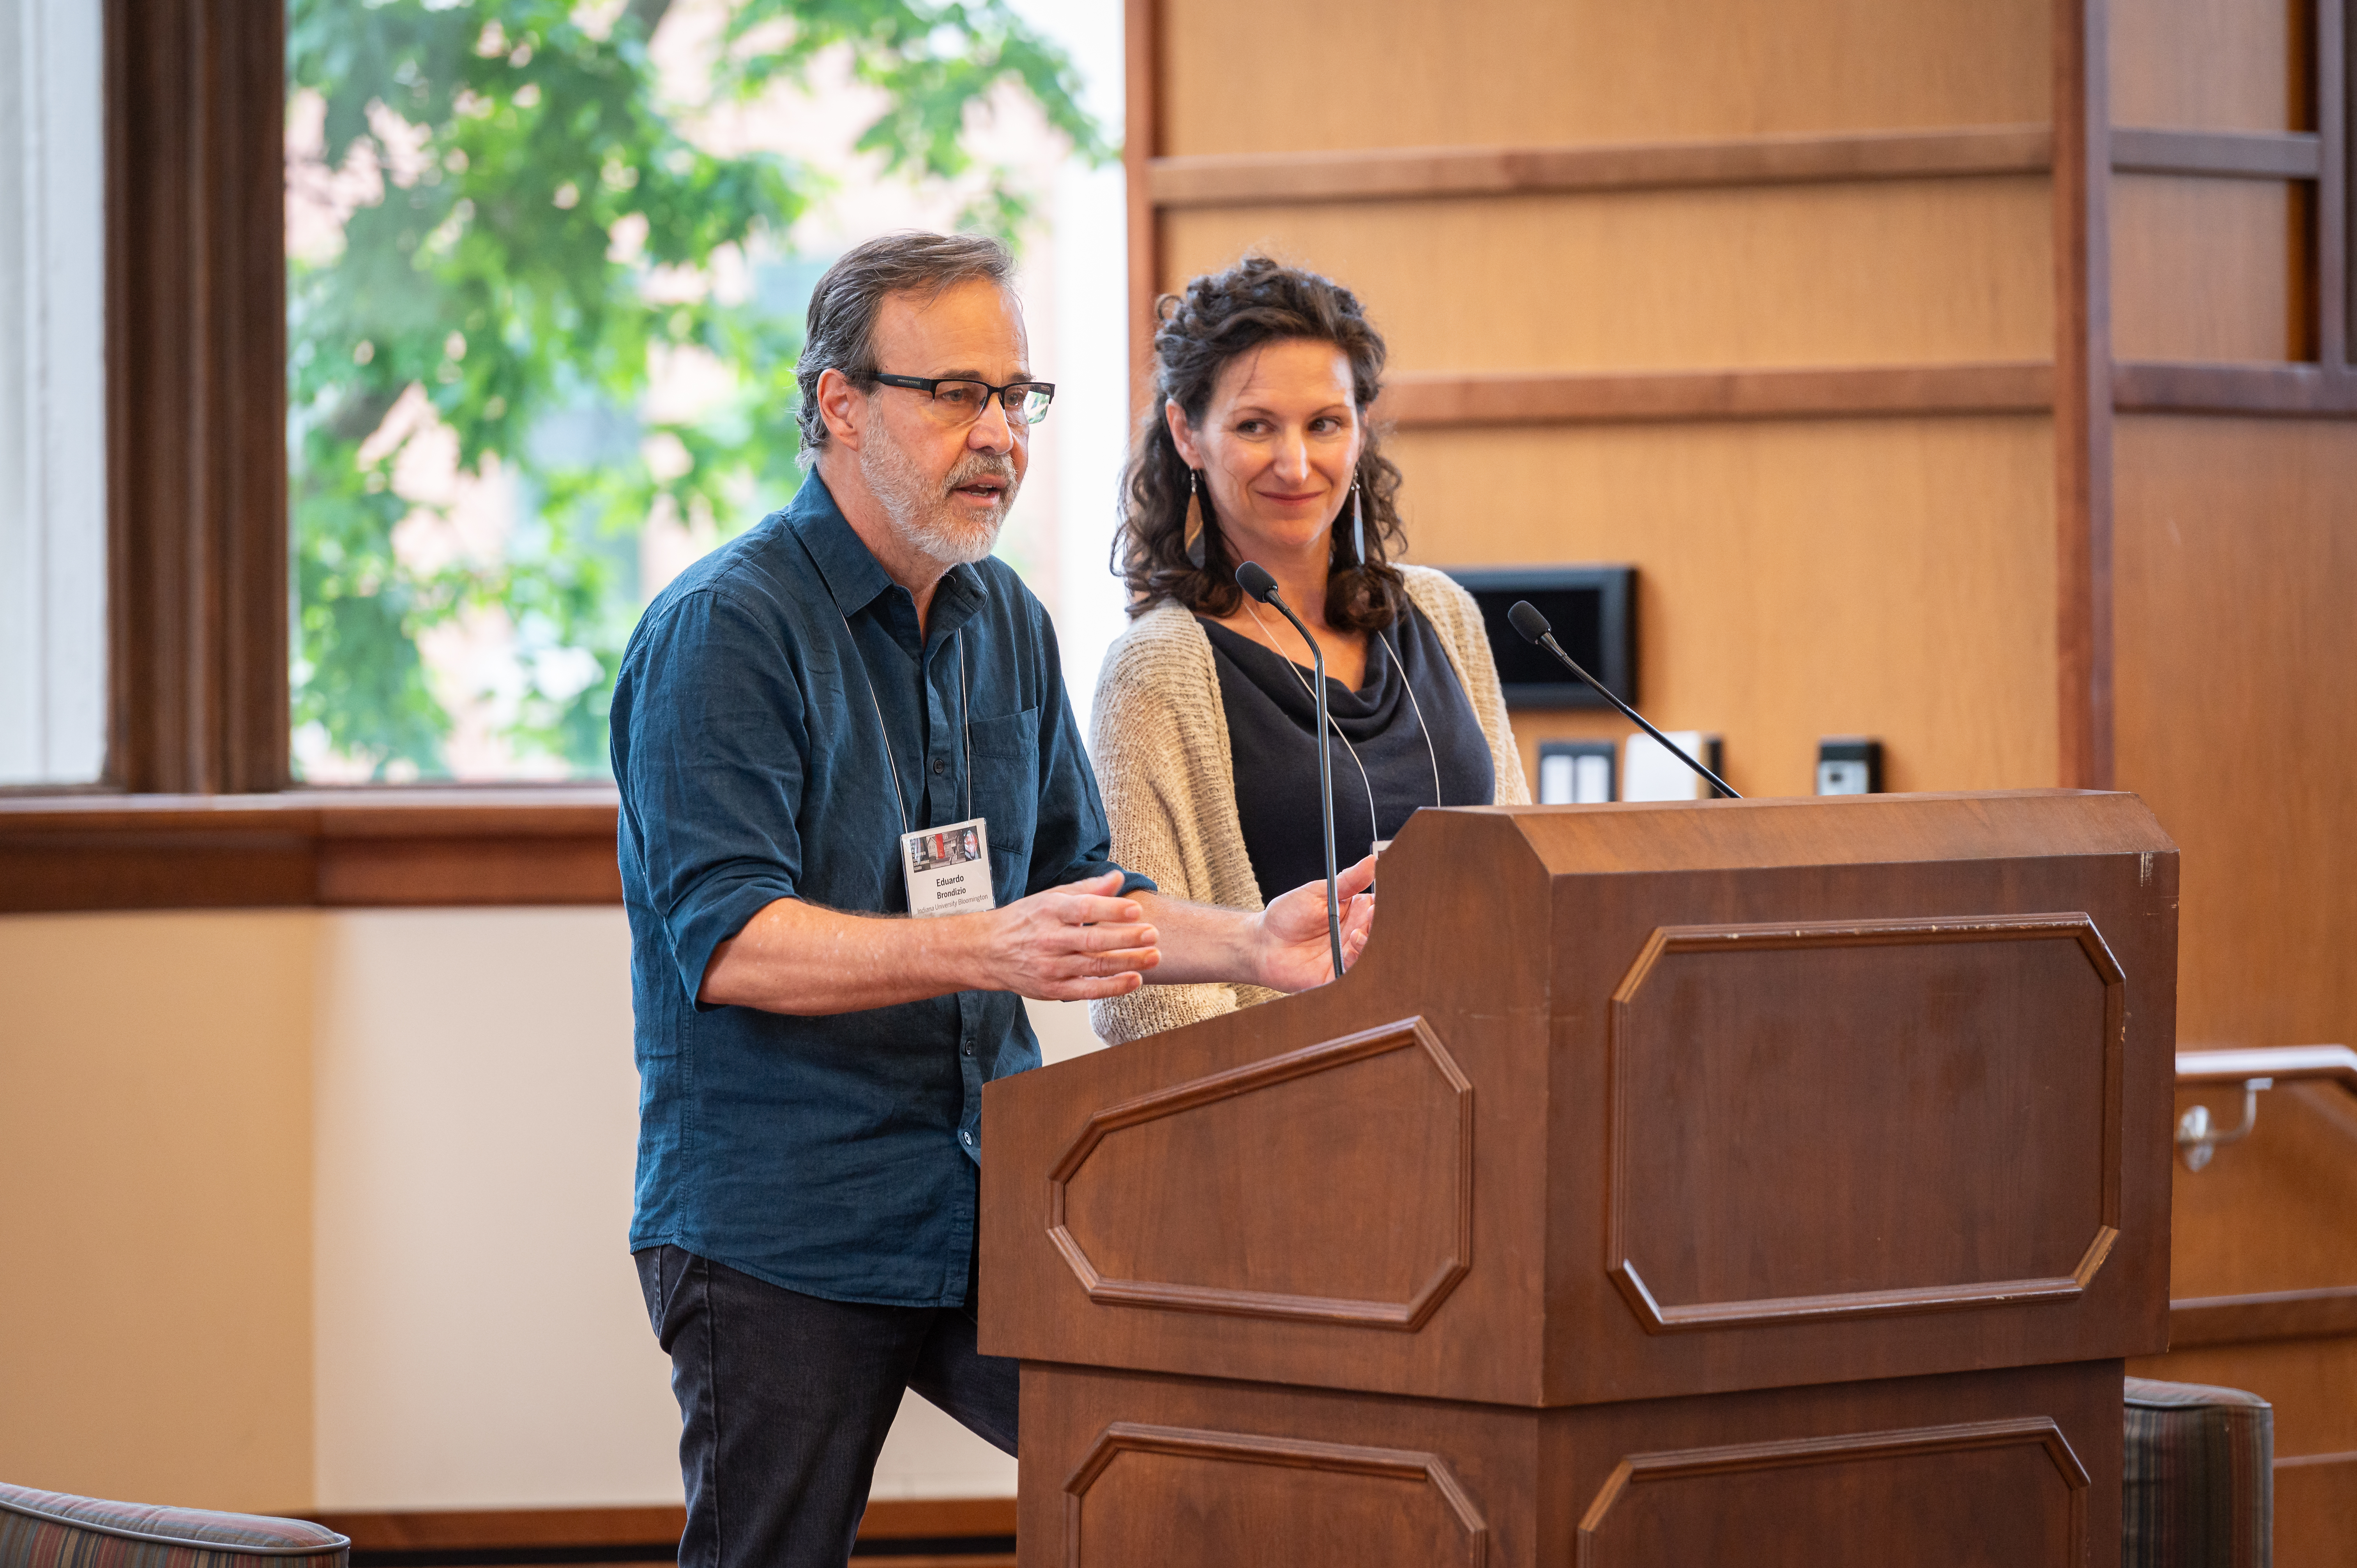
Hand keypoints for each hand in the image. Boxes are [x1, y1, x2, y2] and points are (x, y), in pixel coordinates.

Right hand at [973, 871, 1160, 1000]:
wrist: (986, 951)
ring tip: (1153, 956)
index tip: (1135, 910)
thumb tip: (1118, 877)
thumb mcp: (1051, 897)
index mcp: (1049, 912)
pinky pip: (1087, 990)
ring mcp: (1050, 967)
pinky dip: (1112, 987)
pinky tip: (1134, 980)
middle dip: (1126, 938)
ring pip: (1094, 966)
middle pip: (1092, 940)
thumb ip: (1087, 889)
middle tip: (1152, 934)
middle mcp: (1049, 940)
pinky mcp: (1053, 989)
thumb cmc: (1024, 921)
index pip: (1083, 909)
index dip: (1110, 910)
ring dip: (1127, 963)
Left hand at [1253, 854, 1377, 992]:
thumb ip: (1348, 880)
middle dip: (1381, 925)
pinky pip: (1355, 970)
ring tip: (1359, 931)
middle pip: (1380, 933)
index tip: (1381, 899)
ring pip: (1371, 953)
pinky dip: (1357, 958)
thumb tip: (1372, 861)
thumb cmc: (1286, 915)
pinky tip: (1351, 944)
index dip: (1385, 905)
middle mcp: (1355, 935)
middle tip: (1371, 914)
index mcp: (1354, 913)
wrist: (1262, 942)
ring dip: (1370, 942)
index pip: (1380, 909)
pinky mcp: (1338, 975)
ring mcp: (1348, 956)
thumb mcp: (1318, 891)